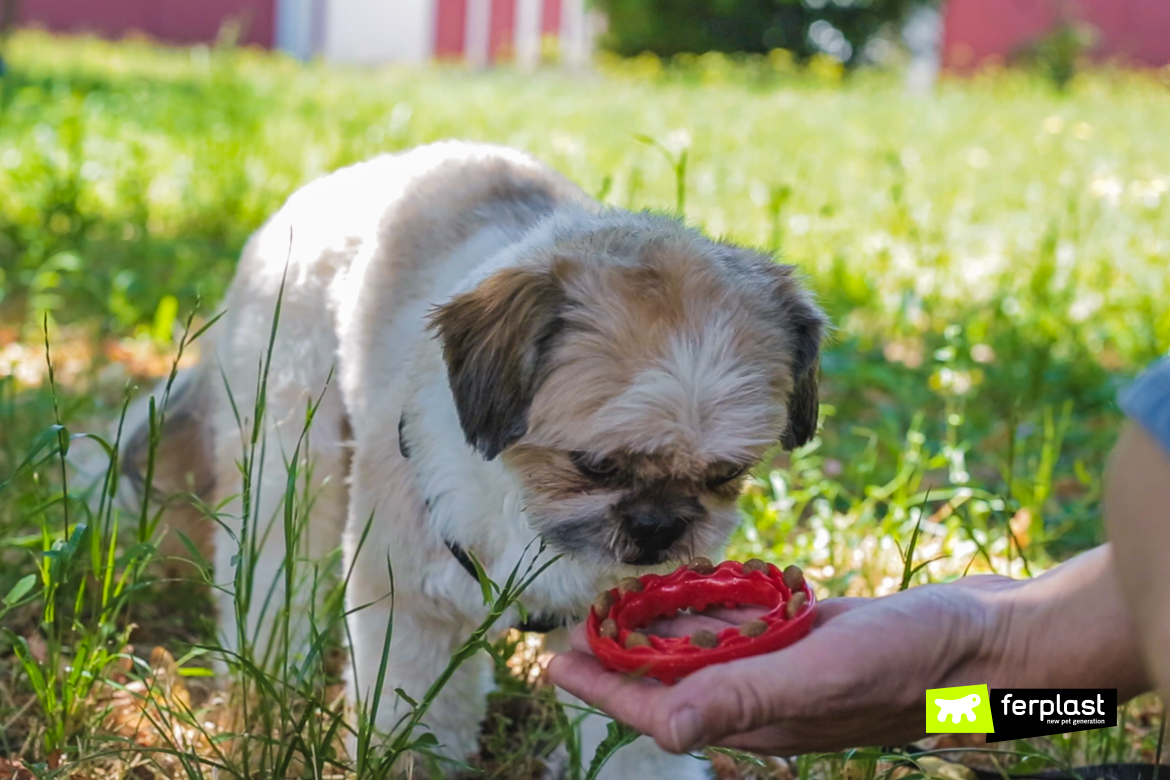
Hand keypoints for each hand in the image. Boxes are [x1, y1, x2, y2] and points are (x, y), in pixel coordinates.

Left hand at [550, 577, 1006, 755]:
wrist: (990, 638)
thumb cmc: (910, 659)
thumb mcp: (817, 672)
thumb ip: (740, 695)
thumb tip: (661, 730)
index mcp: (760, 716)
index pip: (660, 707)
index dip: (603, 687)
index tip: (553, 661)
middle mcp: (769, 698)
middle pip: (677, 678)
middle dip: (626, 654)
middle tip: (582, 620)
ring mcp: (794, 669)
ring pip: (714, 650)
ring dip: (671, 626)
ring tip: (629, 598)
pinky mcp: (817, 640)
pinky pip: (755, 627)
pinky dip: (726, 608)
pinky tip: (708, 585)